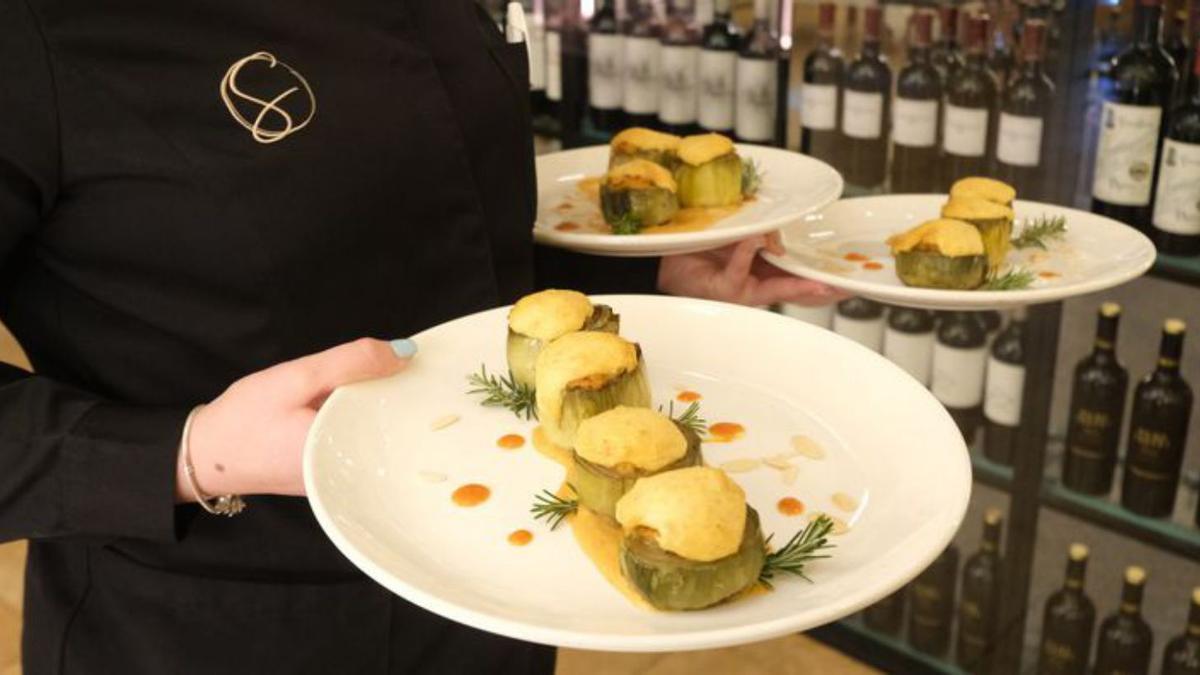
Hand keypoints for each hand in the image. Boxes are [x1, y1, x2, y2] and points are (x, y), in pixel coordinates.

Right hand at [177, 338, 414, 499]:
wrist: (204, 456)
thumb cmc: (243, 420)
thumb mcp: (297, 378)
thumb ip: (351, 362)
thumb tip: (403, 353)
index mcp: (344, 454)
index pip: (399, 420)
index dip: (409, 392)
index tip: (417, 372)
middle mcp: (348, 475)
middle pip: (390, 430)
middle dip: (387, 401)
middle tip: (373, 380)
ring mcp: (338, 480)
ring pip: (372, 436)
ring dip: (369, 410)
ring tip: (356, 392)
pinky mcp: (329, 477)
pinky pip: (354, 443)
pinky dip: (353, 422)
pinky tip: (341, 409)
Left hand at [657, 233, 848, 306]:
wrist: (665, 258)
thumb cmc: (699, 246)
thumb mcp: (736, 234)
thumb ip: (759, 234)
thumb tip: (774, 239)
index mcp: (763, 268)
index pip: (799, 273)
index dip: (822, 277)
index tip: (846, 281)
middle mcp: (757, 283)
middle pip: (797, 290)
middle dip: (822, 290)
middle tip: (844, 291)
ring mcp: (743, 290)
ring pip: (778, 288)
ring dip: (799, 285)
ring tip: (820, 284)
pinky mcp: (726, 290)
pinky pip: (742, 271)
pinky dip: (747, 253)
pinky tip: (753, 241)